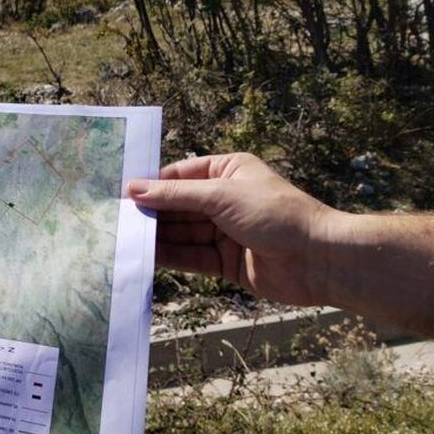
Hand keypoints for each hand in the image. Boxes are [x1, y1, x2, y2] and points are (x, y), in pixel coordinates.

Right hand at [127, 153, 337, 305]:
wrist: (317, 259)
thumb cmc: (275, 213)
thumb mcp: (221, 195)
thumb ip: (175, 195)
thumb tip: (133, 189)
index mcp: (227, 172)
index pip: (180, 175)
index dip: (152, 184)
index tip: (121, 193)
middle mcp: (223, 199)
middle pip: (178, 205)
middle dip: (151, 212)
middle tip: (116, 219)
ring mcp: (224, 231)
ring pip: (181, 232)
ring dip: (156, 236)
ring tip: (123, 238)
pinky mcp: (225, 261)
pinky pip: (191, 256)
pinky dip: (170, 256)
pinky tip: (145, 256)